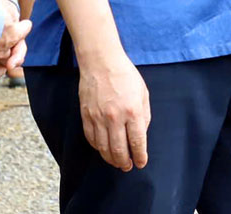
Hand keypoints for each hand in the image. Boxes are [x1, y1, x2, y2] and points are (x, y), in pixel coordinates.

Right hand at [79, 48, 151, 171]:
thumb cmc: (125, 75)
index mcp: (133, 111)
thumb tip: (141, 135)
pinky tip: (103, 150)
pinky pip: (91, 139)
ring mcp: (98, 118)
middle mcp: (115, 118)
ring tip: (117, 162)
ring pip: (103, 148)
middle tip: (128, 167)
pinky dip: (98, 148)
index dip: (140, 156)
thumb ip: (144, 116)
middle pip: (119, 150)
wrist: (101, 62)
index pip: (137, 142)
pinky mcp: (86, 116)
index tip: (141, 163)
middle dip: (125, 162)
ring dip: (111, 159)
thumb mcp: (143, 93)